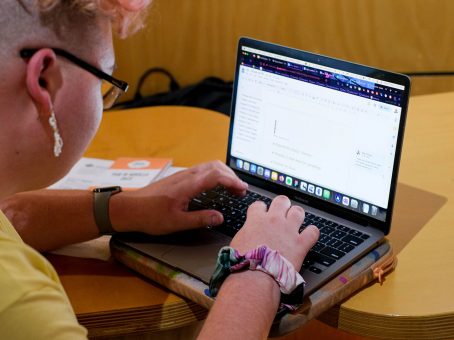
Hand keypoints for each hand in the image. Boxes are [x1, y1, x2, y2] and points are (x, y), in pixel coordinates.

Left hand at [110, 160, 247, 234]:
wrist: (129, 208)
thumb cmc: (150, 216)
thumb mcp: (177, 223)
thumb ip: (200, 219)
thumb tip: (220, 217)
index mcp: (187, 186)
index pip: (215, 176)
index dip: (232, 181)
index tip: (243, 189)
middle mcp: (186, 176)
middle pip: (214, 166)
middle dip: (231, 175)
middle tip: (240, 190)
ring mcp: (182, 175)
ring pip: (208, 166)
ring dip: (223, 173)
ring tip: (232, 187)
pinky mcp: (179, 178)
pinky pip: (201, 170)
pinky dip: (214, 174)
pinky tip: (216, 186)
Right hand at [230, 195, 318, 270]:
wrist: (255, 277)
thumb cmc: (243, 263)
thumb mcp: (237, 242)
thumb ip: (246, 232)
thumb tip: (248, 233)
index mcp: (256, 219)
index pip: (260, 205)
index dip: (261, 209)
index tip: (262, 214)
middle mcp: (274, 220)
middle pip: (282, 200)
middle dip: (282, 206)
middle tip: (282, 213)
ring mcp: (289, 230)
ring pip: (298, 211)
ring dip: (297, 215)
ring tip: (295, 222)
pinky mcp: (301, 243)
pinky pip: (313, 232)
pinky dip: (312, 233)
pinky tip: (308, 235)